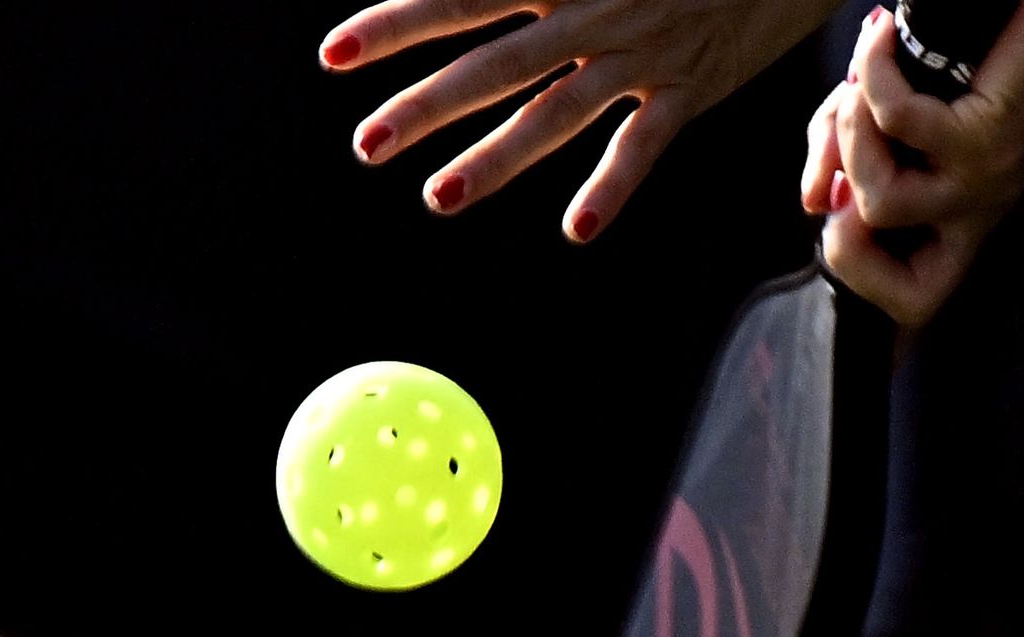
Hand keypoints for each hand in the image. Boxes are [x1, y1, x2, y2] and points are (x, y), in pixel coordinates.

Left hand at [321, 0, 844, 242]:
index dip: (395, 23)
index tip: (334, 53)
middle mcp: (591, 11)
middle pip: (492, 64)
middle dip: (424, 105)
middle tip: (366, 143)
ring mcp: (639, 53)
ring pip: (554, 112)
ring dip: (494, 158)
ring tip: (437, 197)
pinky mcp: (689, 86)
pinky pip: (645, 144)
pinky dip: (613, 186)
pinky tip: (577, 229)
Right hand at [802, 2, 1023, 327]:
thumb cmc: (983, 61)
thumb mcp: (900, 126)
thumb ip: (851, 161)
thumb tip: (813, 201)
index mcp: (961, 217)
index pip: (915, 304)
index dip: (860, 276)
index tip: (841, 211)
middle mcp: (976, 213)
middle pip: (869, 262)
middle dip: (833, 198)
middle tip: (846, 128)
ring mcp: (983, 183)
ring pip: (877, 201)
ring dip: (848, 133)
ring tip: (861, 82)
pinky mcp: (986, 139)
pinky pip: (897, 122)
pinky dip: (872, 75)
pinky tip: (878, 37)